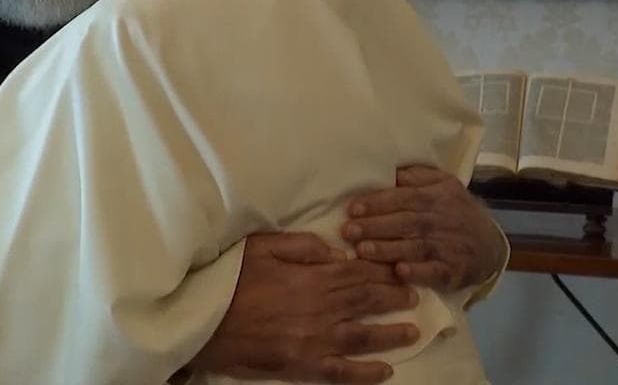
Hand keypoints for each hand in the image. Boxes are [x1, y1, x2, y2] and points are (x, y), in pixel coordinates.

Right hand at [191, 231, 419, 383]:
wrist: (202, 319)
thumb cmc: (229, 278)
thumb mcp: (262, 245)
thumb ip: (302, 245)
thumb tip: (338, 252)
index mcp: (310, 276)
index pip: (357, 273)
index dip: (382, 272)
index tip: (400, 269)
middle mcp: (319, 309)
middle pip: (366, 301)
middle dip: (393, 297)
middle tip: (415, 296)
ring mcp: (313, 340)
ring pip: (363, 336)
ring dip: (390, 334)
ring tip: (412, 330)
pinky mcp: (302, 365)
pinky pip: (342, 372)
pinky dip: (366, 373)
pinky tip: (385, 371)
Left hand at [344, 166, 505, 292]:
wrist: (490, 244)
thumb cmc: (455, 210)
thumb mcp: (443, 184)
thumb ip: (417, 176)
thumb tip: (390, 171)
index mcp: (435, 196)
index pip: (402, 197)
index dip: (377, 203)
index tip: (352, 209)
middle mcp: (440, 220)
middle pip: (404, 222)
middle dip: (374, 227)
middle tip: (348, 231)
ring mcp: (447, 246)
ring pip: (414, 247)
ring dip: (387, 249)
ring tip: (362, 251)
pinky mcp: (452, 270)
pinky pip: (433, 272)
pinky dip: (417, 272)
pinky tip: (399, 272)